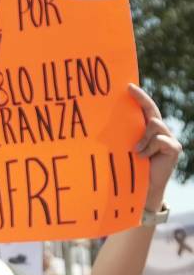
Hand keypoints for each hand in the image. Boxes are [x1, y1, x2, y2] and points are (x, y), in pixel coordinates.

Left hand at [128, 84, 181, 210]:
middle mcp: (159, 131)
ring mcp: (168, 139)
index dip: (139, 96)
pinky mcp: (174, 148)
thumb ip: (122, 135)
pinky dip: (148, 148)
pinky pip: (160, 140)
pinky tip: (144, 158)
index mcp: (146, 130)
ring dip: (142, 138)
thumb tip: (100, 123)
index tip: (127, 86)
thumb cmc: (129, 168)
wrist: (142, 188)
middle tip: (129, 89)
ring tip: (135, 152)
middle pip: (152, 110)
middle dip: (141, 98)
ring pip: (154, 124)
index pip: (145, 108)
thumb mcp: (123, 148)